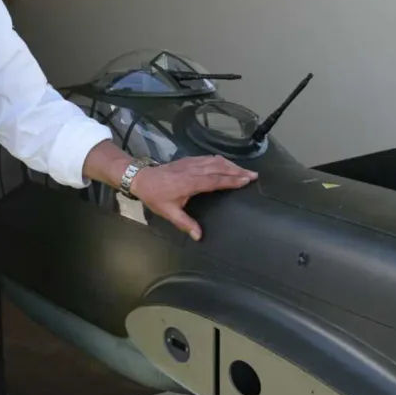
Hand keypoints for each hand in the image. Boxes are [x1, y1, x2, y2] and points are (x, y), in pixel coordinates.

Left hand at [129, 156, 257, 240]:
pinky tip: (226, 163)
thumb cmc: (155, 196)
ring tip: (244, 170)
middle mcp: (193, 170)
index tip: (246, 180)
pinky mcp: (188, 160)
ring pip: (215, 161)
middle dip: (238, 171)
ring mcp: (191, 163)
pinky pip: (208, 158)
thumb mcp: (168, 212)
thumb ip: (185, 223)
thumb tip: (198, 236)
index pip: (216, 180)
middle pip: (220, 168)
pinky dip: (220, 160)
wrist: (142, 178)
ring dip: (231, 164)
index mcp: (190, 182)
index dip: (232, 180)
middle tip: (253, 175)